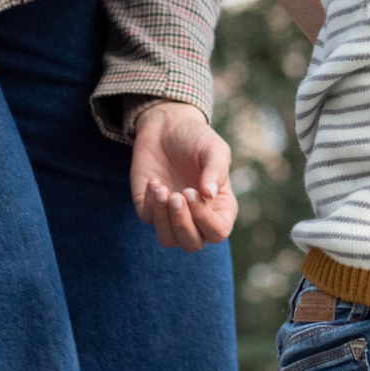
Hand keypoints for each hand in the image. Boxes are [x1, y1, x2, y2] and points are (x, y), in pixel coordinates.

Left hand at [129, 101, 239, 250]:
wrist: (165, 126)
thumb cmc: (196, 138)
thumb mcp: (213, 148)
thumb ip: (216, 170)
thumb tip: (209, 195)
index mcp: (220, 206)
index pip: (218, 232)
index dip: (205, 220)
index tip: (192, 193)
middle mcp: (197, 216)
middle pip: (193, 244)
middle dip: (182, 223)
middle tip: (176, 195)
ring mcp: (172, 214)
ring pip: (169, 240)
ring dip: (164, 219)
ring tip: (162, 190)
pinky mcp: (149, 207)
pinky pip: (149, 219)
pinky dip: (150, 203)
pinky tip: (154, 181)